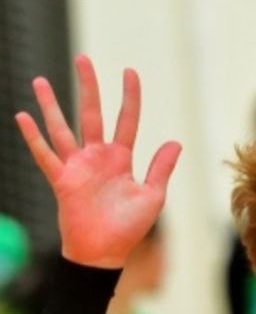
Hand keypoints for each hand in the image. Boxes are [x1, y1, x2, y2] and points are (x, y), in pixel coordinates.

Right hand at [14, 55, 180, 268]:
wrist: (105, 253)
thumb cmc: (129, 227)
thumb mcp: (151, 196)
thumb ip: (160, 168)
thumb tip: (174, 142)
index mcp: (121, 159)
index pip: (127, 121)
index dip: (129, 97)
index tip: (129, 72)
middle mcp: (97, 157)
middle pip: (92, 114)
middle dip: (89, 87)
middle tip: (84, 60)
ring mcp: (77, 167)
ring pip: (62, 129)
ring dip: (51, 106)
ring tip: (40, 81)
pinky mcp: (62, 180)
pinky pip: (45, 156)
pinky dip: (35, 138)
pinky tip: (23, 116)